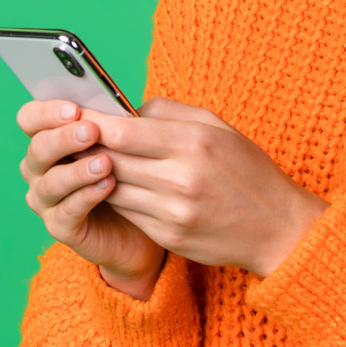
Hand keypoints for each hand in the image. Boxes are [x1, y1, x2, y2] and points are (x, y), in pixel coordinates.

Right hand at [16, 99, 165, 296]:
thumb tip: (114, 107)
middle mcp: (38, 169)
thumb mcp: (120, 144)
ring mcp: (45, 200)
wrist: (139, 222)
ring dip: (77, 170)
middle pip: (37, 148)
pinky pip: (67, 210)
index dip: (46, 112)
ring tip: (105, 163)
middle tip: (91, 131)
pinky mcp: (59, 227)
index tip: (75, 108)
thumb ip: (110, 125)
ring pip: (51, 182)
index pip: (29, 119)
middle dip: (64, 138)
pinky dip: (86, 196)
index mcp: (46, 140)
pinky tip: (108, 186)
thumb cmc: (126, 173)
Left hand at [78, 98, 326, 276]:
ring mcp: (174, 212)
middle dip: (85, 146)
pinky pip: (127, 212)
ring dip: (94, 173)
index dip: (91, 122)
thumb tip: (124, 109)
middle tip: (66, 136)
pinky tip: (108, 185)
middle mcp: (182, 178)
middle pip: (111, 159)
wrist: (279, 228)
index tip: (73, 114)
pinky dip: (115, 197)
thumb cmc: (246, 169)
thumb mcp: (217, 126)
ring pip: (112, 187)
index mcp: (194, 142)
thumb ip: (168, 112)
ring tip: (82, 159)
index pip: (122, 131)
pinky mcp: (170, 237)